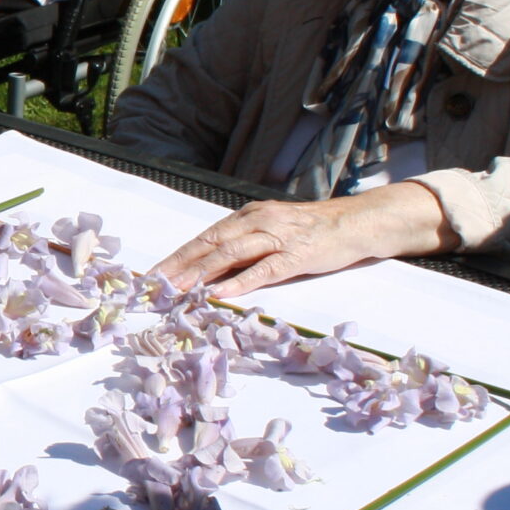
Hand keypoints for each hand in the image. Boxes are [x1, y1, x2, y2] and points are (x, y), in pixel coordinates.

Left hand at [153, 182, 455, 297]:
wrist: (356, 221)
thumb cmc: (312, 231)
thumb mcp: (272, 231)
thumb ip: (245, 246)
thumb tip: (212, 270)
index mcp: (247, 216)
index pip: (204, 237)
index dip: (177, 256)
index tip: (153, 274)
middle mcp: (257, 221)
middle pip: (210, 244)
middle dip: (179, 265)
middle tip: (154, 285)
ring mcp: (277, 237)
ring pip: (231, 254)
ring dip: (201, 273)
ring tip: (178, 291)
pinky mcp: (297, 254)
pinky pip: (265, 269)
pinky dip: (241, 282)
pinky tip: (221, 293)